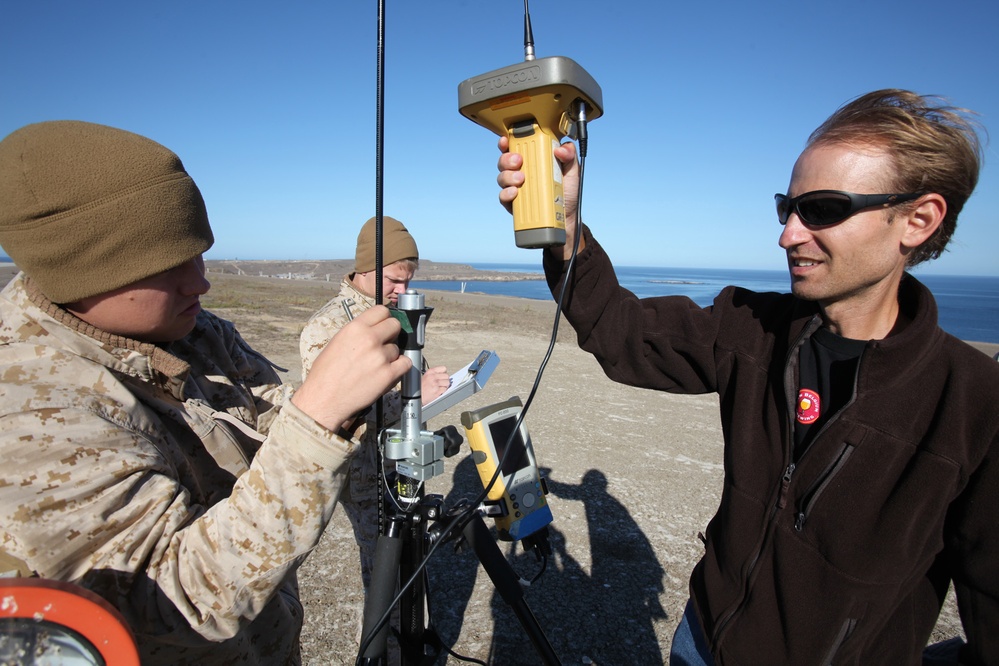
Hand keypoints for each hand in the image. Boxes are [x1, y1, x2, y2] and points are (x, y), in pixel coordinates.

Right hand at [292, 306, 410, 431]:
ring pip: (397, 348)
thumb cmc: (325, 374)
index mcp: (355, 328)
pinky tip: (388, 372)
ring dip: (391, 355)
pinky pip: (406, 363)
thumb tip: (373, 328)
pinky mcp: (388, 374)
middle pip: (395, 325)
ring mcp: (380, 356)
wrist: (324, 399)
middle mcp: (370, 339)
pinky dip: (400, 367)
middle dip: (391, 334)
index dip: (384, 318)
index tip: (383, 325)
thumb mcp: (337, 342)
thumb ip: (357, 333)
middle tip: (383, 344)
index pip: (382, 310)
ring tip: (376, 366)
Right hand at [421, 366, 449, 403]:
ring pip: (447, 383)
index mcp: (430, 372)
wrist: (415, 397)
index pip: (443, 368)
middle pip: (447, 376)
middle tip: (442, 383)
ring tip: (440, 388)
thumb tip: (443, 375)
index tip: (442, 376)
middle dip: (445, 380)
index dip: (444, 373)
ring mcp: (435, 384)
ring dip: (445, 386)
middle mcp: (433, 376)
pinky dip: (443, 391)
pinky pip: (445, 389)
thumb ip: (434, 374)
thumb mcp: (425, 377)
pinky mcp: (437, 391)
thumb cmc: (420, 388)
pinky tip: (438, 392)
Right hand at [497, 136, 581, 259]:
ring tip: (520, 179)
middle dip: (507, 158)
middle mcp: (521, 172)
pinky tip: (514, 192)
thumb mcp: (572, 171)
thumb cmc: (567, 193)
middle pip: (504, 161)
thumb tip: (560, 149)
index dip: (507, 142)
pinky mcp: (513, 203)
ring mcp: (516, 188)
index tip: (506, 141)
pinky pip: (503, 196)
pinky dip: (506, 193)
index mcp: (533, 161)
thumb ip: (570, 155)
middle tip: (519, 161)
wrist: (566, 218)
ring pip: (502, 177)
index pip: (515, 148)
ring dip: (507, 176)